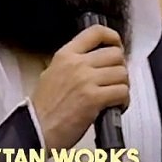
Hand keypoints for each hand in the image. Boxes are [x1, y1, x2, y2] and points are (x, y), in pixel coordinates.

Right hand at [31, 24, 128, 150]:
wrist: (37, 128)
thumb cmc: (43, 108)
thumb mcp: (51, 73)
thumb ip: (72, 63)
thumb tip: (95, 62)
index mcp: (65, 55)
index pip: (96, 32)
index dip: (113, 37)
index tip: (117, 46)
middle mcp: (77, 64)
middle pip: (115, 54)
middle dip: (120, 68)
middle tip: (115, 79)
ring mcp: (86, 80)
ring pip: (122, 73)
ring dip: (123, 86)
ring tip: (115, 96)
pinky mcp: (94, 99)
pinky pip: (122, 92)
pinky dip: (124, 100)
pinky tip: (116, 106)